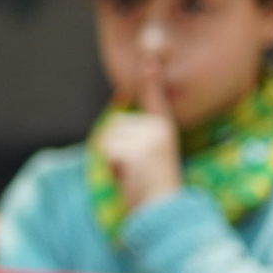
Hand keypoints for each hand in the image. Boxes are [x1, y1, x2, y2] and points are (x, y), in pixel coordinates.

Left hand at [95, 76, 181, 211]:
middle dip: (115, 150)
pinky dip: (111, 168)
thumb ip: (136, 140)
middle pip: (114, 126)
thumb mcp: (150, 160)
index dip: (151, 79)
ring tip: (133, 176)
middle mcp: (158, 129)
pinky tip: (129, 179)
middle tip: (135, 172)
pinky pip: (107, 152)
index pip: (155, 100)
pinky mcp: (134, 151)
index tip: (148, 57)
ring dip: (112, 161)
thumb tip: (114, 125)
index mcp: (164, 130)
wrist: (165, 215)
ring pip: (108, 139)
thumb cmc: (155, 193)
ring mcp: (147, 138)